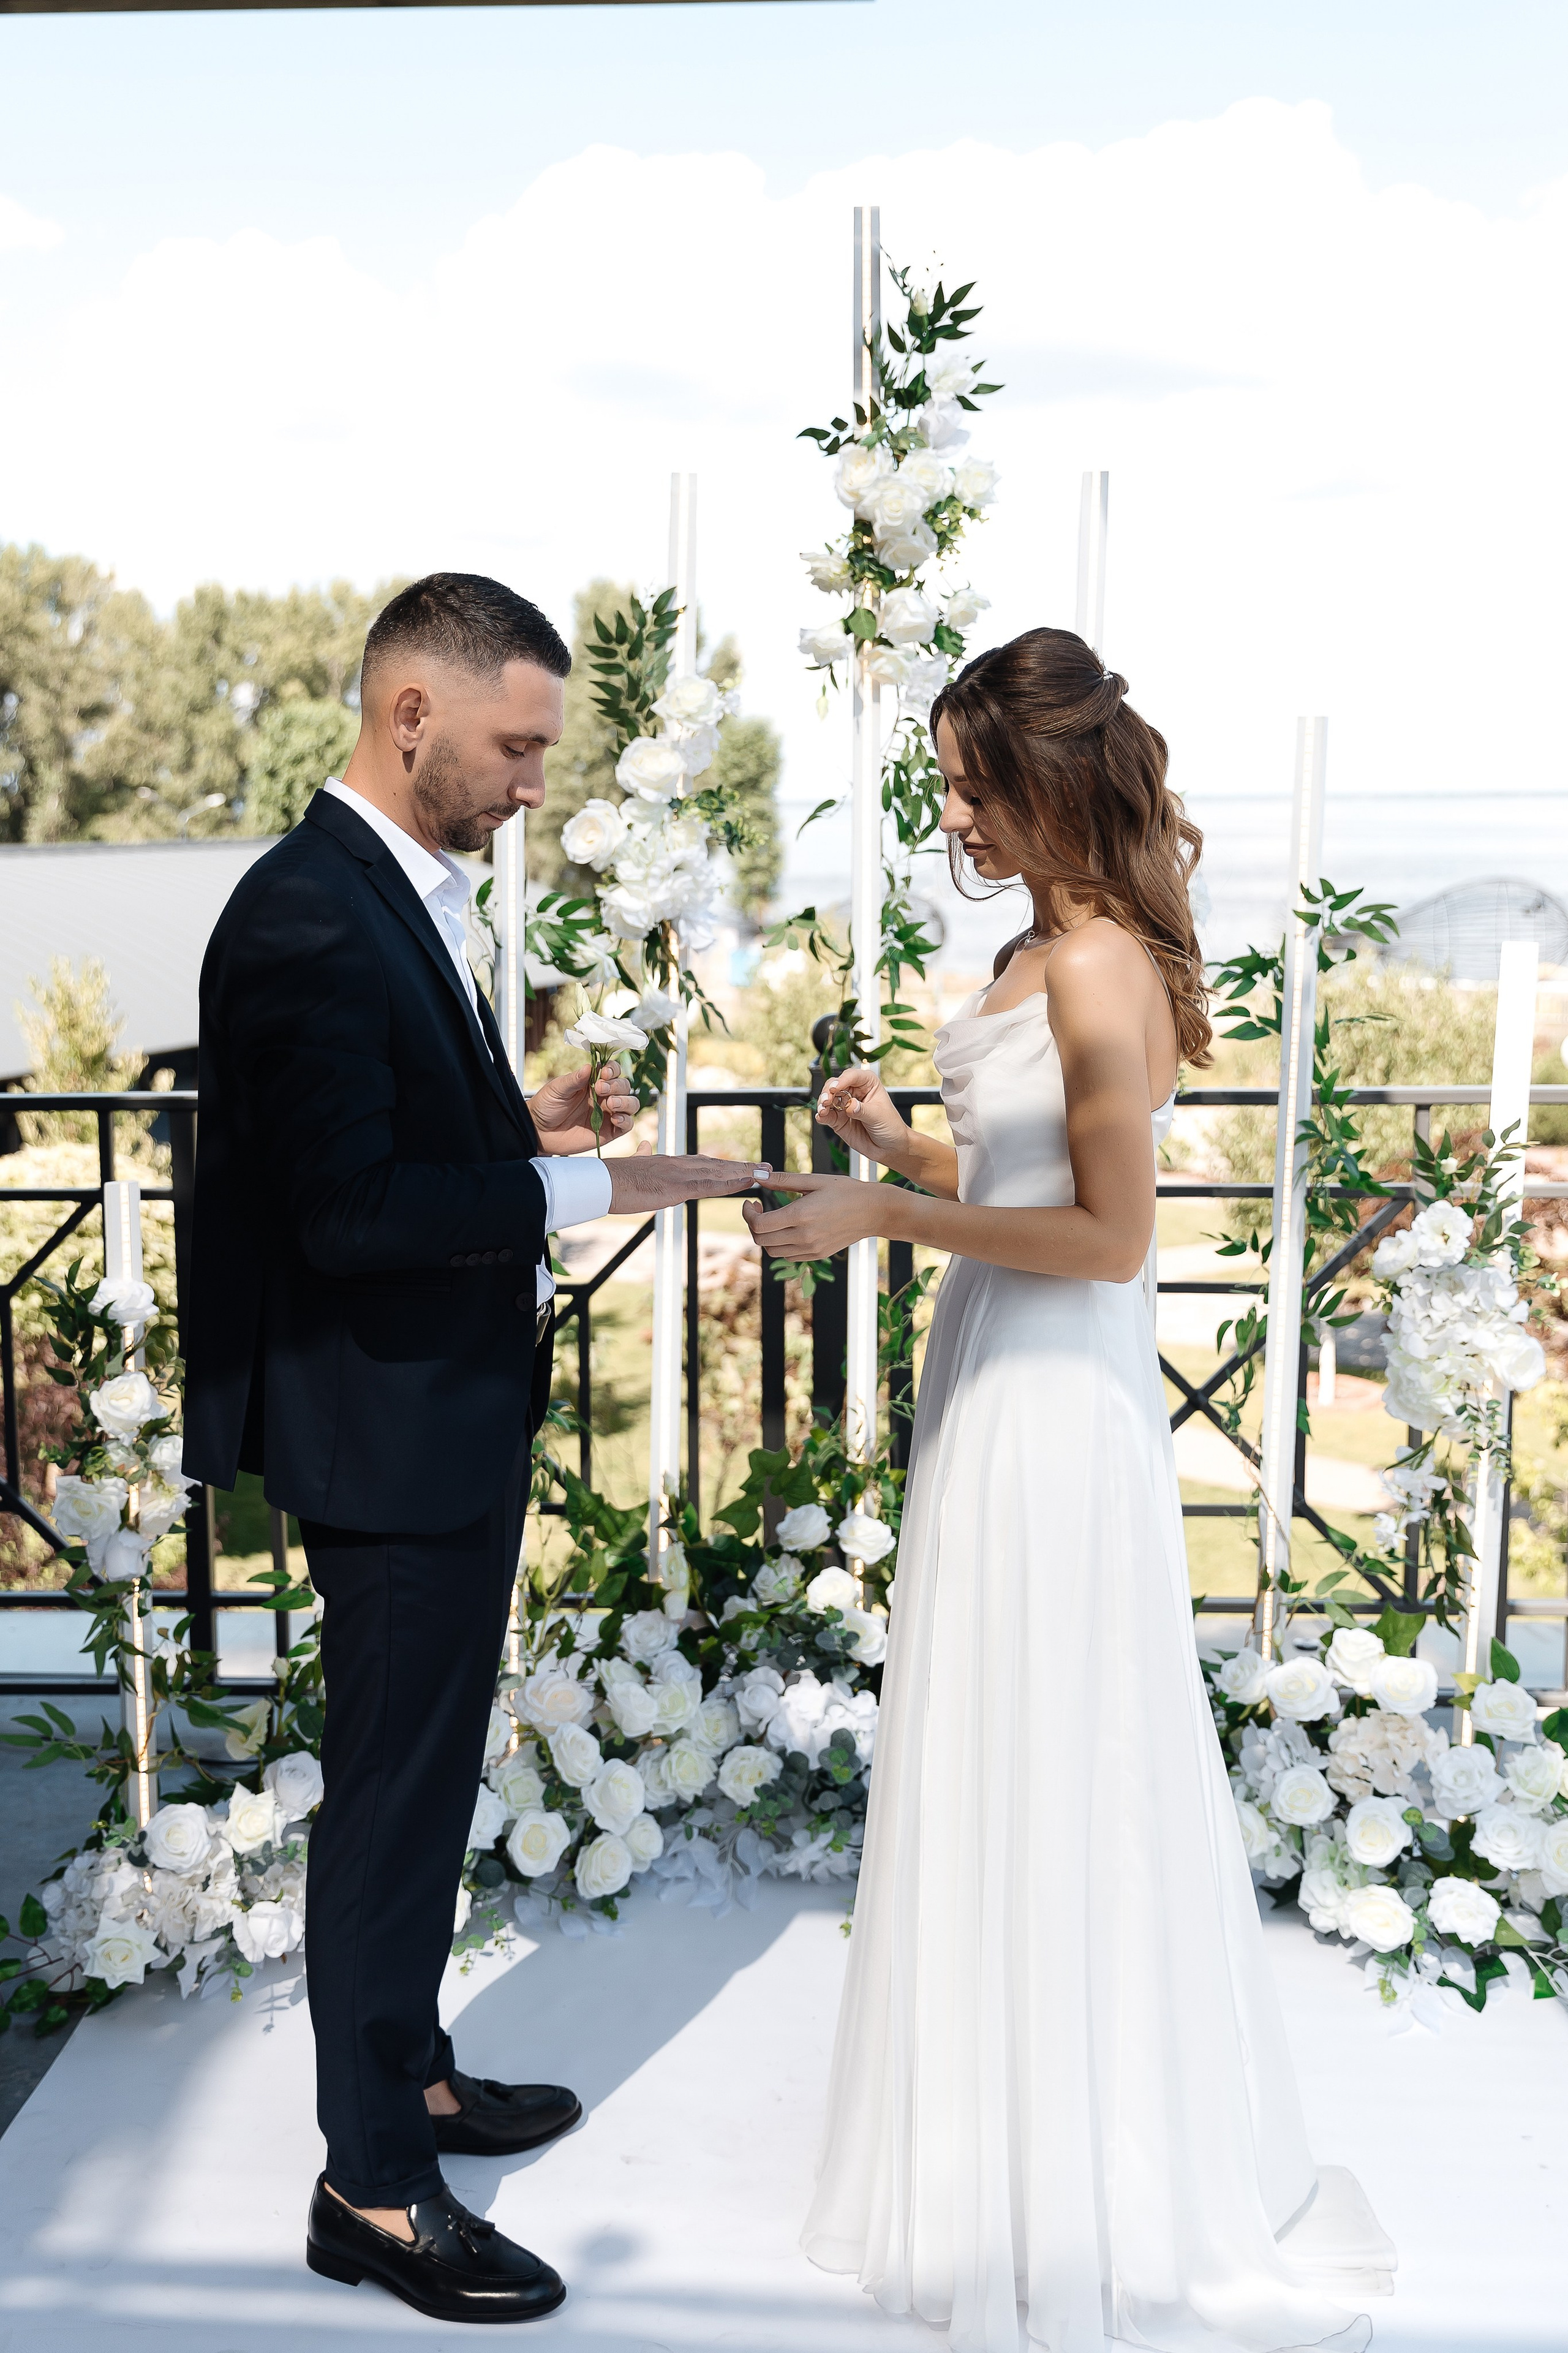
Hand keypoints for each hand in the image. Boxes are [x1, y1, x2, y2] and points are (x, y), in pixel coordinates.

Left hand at [529, 1062, 638, 1156]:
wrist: (539, 1132)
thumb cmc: (546, 1107)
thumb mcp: (557, 1089)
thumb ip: (574, 1079)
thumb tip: (589, 1066)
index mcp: (592, 1082)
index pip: (612, 1071)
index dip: (613, 1070)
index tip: (604, 1073)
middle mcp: (603, 1096)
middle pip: (624, 1086)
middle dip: (616, 1086)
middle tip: (600, 1089)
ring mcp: (607, 1113)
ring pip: (631, 1104)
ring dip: (625, 1101)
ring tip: (609, 1104)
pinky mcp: (609, 1131)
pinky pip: (627, 1124)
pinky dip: (626, 1120)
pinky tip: (615, 1118)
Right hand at [607, 1151, 770, 1214]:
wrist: (603, 1181)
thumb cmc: (614, 1177)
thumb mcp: (633, 1162)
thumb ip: (642, 1154)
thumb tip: (644, 1144)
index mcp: (671, 1162)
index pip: (704, 1163)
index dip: (726, 1165)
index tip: (743, 1165)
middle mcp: (680, 1164)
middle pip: (718, 1165)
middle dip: (743, 1167)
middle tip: (767, 1167)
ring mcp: (681, 1174)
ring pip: (720, 1173)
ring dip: (745, 1173)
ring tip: (767, 1173)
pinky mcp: (678, 1186)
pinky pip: (711, 1185)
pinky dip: (731, 1183)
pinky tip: (748, 1182)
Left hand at [743, 1171, 881, 1258]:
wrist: (874, 1211)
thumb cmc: (847, 1191)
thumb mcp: (815, 1180)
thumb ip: (784, 1180)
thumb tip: (758, 1176)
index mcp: (801, 1215)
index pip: (760, 1224)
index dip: (748, 1214)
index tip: (751, 1203)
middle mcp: (804, 1236)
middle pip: (762, 1240)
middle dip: (753, 1224)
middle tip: (759, 1210)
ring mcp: (811, 1249)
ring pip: (772, 1251)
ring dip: (766, 1237)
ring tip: (772, 1220)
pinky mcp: (817, 1255)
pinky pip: (788, 1256)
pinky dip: (780, 1245)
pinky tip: (788, 1229)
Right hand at [815, 1065, 907, 1167]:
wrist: (889, 1147)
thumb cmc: (890, 1126)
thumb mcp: (879, 1116)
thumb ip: (862, 1110)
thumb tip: (849, 1105)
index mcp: (868, 1084)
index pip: (852, 1076)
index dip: (842, 1080)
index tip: (835, 1088)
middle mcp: (854, 1092)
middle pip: (835, 1085)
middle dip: (828, 1092)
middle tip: (827, 1101)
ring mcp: (844, 1106)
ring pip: (827, 1098)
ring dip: (822, 1103)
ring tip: (823, 1110)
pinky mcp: (838, 1119)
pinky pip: (826, 1115)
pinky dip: (821, 1115)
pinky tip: (821, 1117)